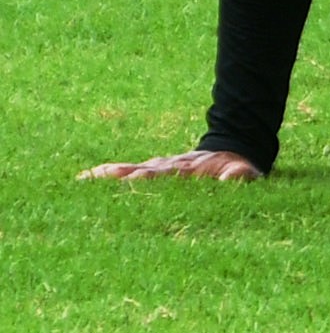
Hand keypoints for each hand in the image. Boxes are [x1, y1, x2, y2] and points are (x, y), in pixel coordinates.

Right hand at [81, 148, 263, 183]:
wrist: (229, 152)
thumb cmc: (236, 169)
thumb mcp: (245, 171)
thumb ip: (240, 174)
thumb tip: (234, 176)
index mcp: (186, 170)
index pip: (165, 175)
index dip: (149, 178)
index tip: (132, 180)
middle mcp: (167, 167)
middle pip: (139, 171)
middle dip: (118, 176)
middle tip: (92, 179)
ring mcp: (157, 168)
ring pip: (129, 170)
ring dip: (107, 176)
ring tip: (82, 180)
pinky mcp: (151, 171)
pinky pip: (127, 173)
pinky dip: (107, 176)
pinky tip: (85, 179)